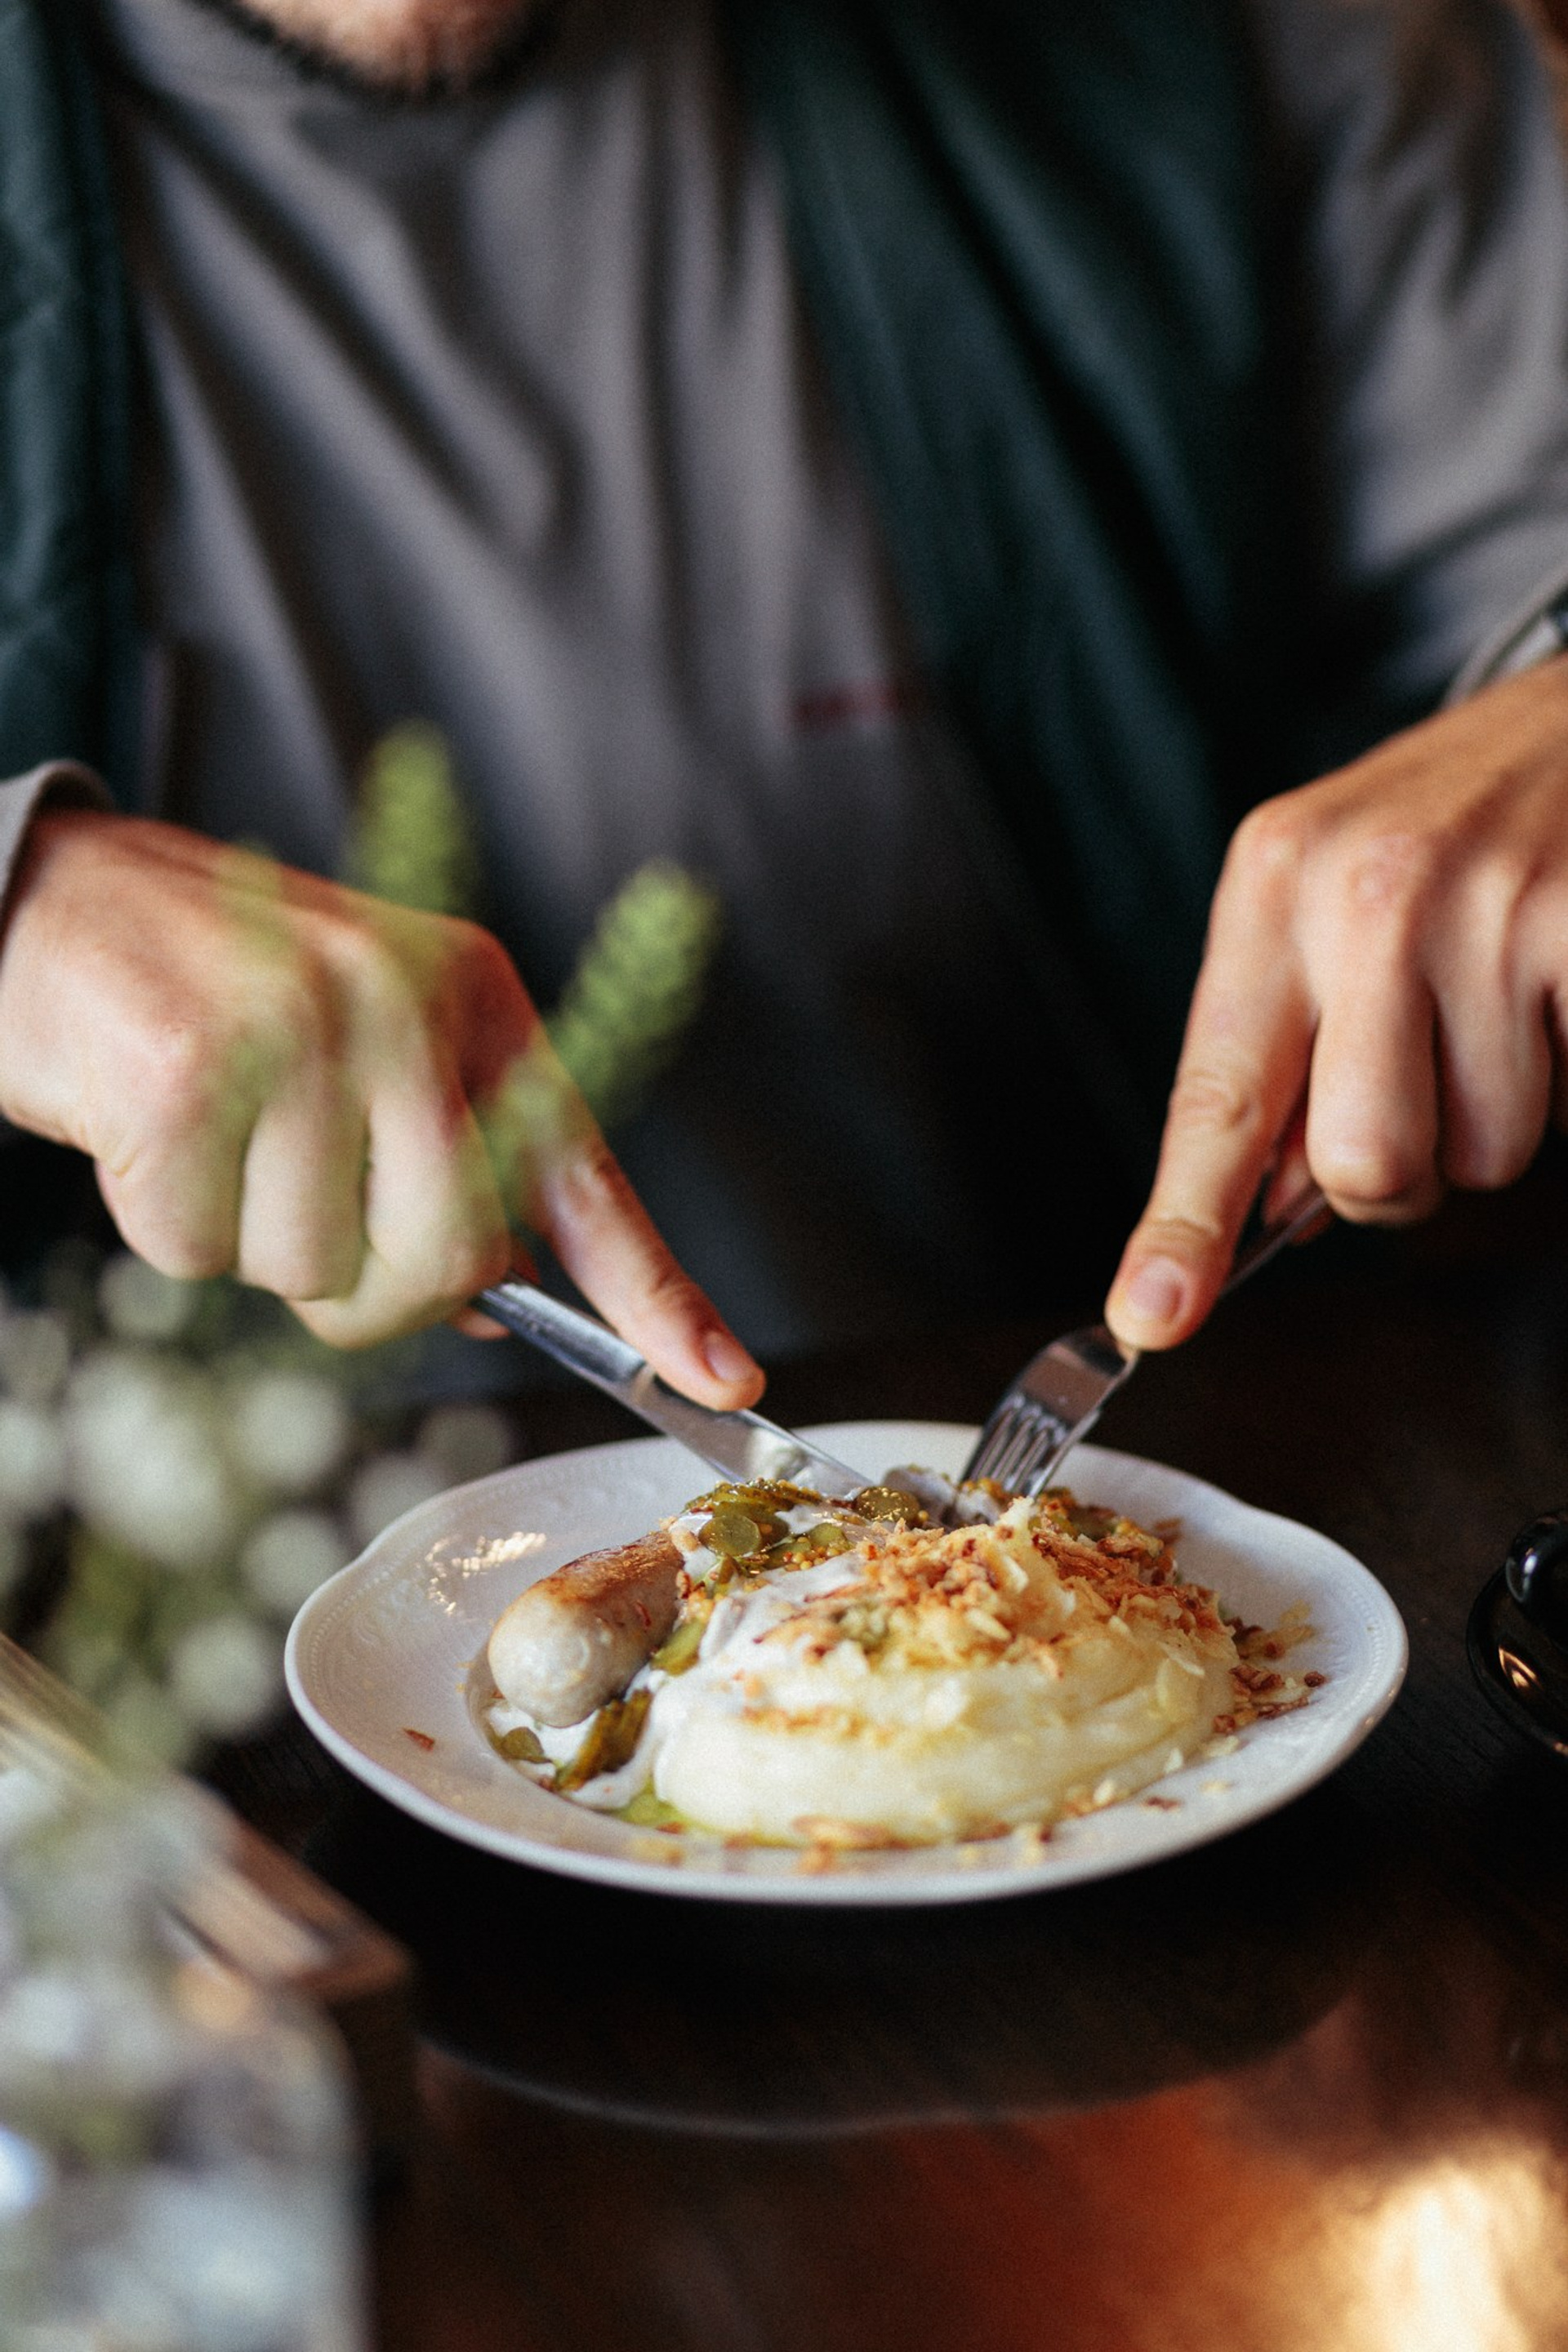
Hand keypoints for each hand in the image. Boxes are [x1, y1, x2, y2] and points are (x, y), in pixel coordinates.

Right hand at [0, 810, 762, 1397]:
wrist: (49, 897)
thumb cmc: (217, 986)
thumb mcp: (368, 1036)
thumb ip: (449, 1160)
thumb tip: (500, 1299)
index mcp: (474, 997)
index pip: (586, 1174)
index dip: (660, 1294)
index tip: (727, 1380)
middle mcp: (404, 1001)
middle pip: (448, 1261)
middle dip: (371, 1288)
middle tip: (302, 1212)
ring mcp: (298, 1027)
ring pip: (314, 1272)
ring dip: (250, 1242)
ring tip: (215, 1132)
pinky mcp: (188, 1073)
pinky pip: (198, 1252)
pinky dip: (163, 1223)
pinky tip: (148, 1126)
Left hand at [1106, 657, 1567, 1348]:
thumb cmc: (1444, 825)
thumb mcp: (1321, 897)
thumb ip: (1281, 1051)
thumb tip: (1265, 1209)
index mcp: (1273, 887)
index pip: (1214, 1097)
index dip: (1184, 1226)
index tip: (1151, 1316)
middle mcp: (1370, 893)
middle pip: (1361, 1165)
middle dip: (1398, 1168)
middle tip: (1423, 1079)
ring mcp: (1493, 911)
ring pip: (1481, 1156)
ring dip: (1497, 1114)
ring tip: (1505, 1002)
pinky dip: (1565, 1076)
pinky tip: (1554, 993)